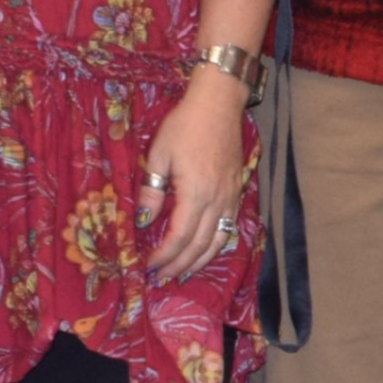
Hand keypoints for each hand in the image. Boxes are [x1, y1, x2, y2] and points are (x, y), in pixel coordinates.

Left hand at [148, 69, 250, 280]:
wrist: (219, 104)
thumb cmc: (185, 125)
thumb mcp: (159, 154)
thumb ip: (152, 191)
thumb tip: (144, 222)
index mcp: (195, 192)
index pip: (179, 237)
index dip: (164, 256)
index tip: (149, 266)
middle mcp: (217, 200)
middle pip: (199, 246)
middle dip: (179, 266)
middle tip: (161, 278)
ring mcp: (230, 197)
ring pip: (218, 241)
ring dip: (199, 262)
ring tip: (182, 273)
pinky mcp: (237, 191)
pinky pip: (228, 228)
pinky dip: (216, 246)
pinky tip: (204, 251)